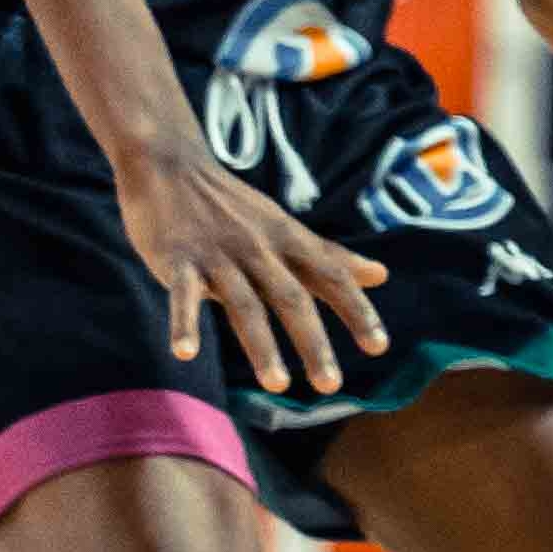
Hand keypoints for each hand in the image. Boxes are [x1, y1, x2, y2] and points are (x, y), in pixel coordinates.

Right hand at [109, 134, 388, 397]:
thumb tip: (381, 275)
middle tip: (331, 386)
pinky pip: (182, 294)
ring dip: (262, 347)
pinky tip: (185, 354)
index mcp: (288, 242)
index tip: (379, 346)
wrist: (171, 166)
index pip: (331, 278)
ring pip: (245, 304)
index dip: (356, 310)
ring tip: (279, 385)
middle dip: (313, 343)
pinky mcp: (178, 259)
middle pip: (292, 299)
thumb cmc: (234, 207)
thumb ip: (330, 257)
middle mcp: (259, 249)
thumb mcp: (287, 228)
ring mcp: (218, 255)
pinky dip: (183, 323)